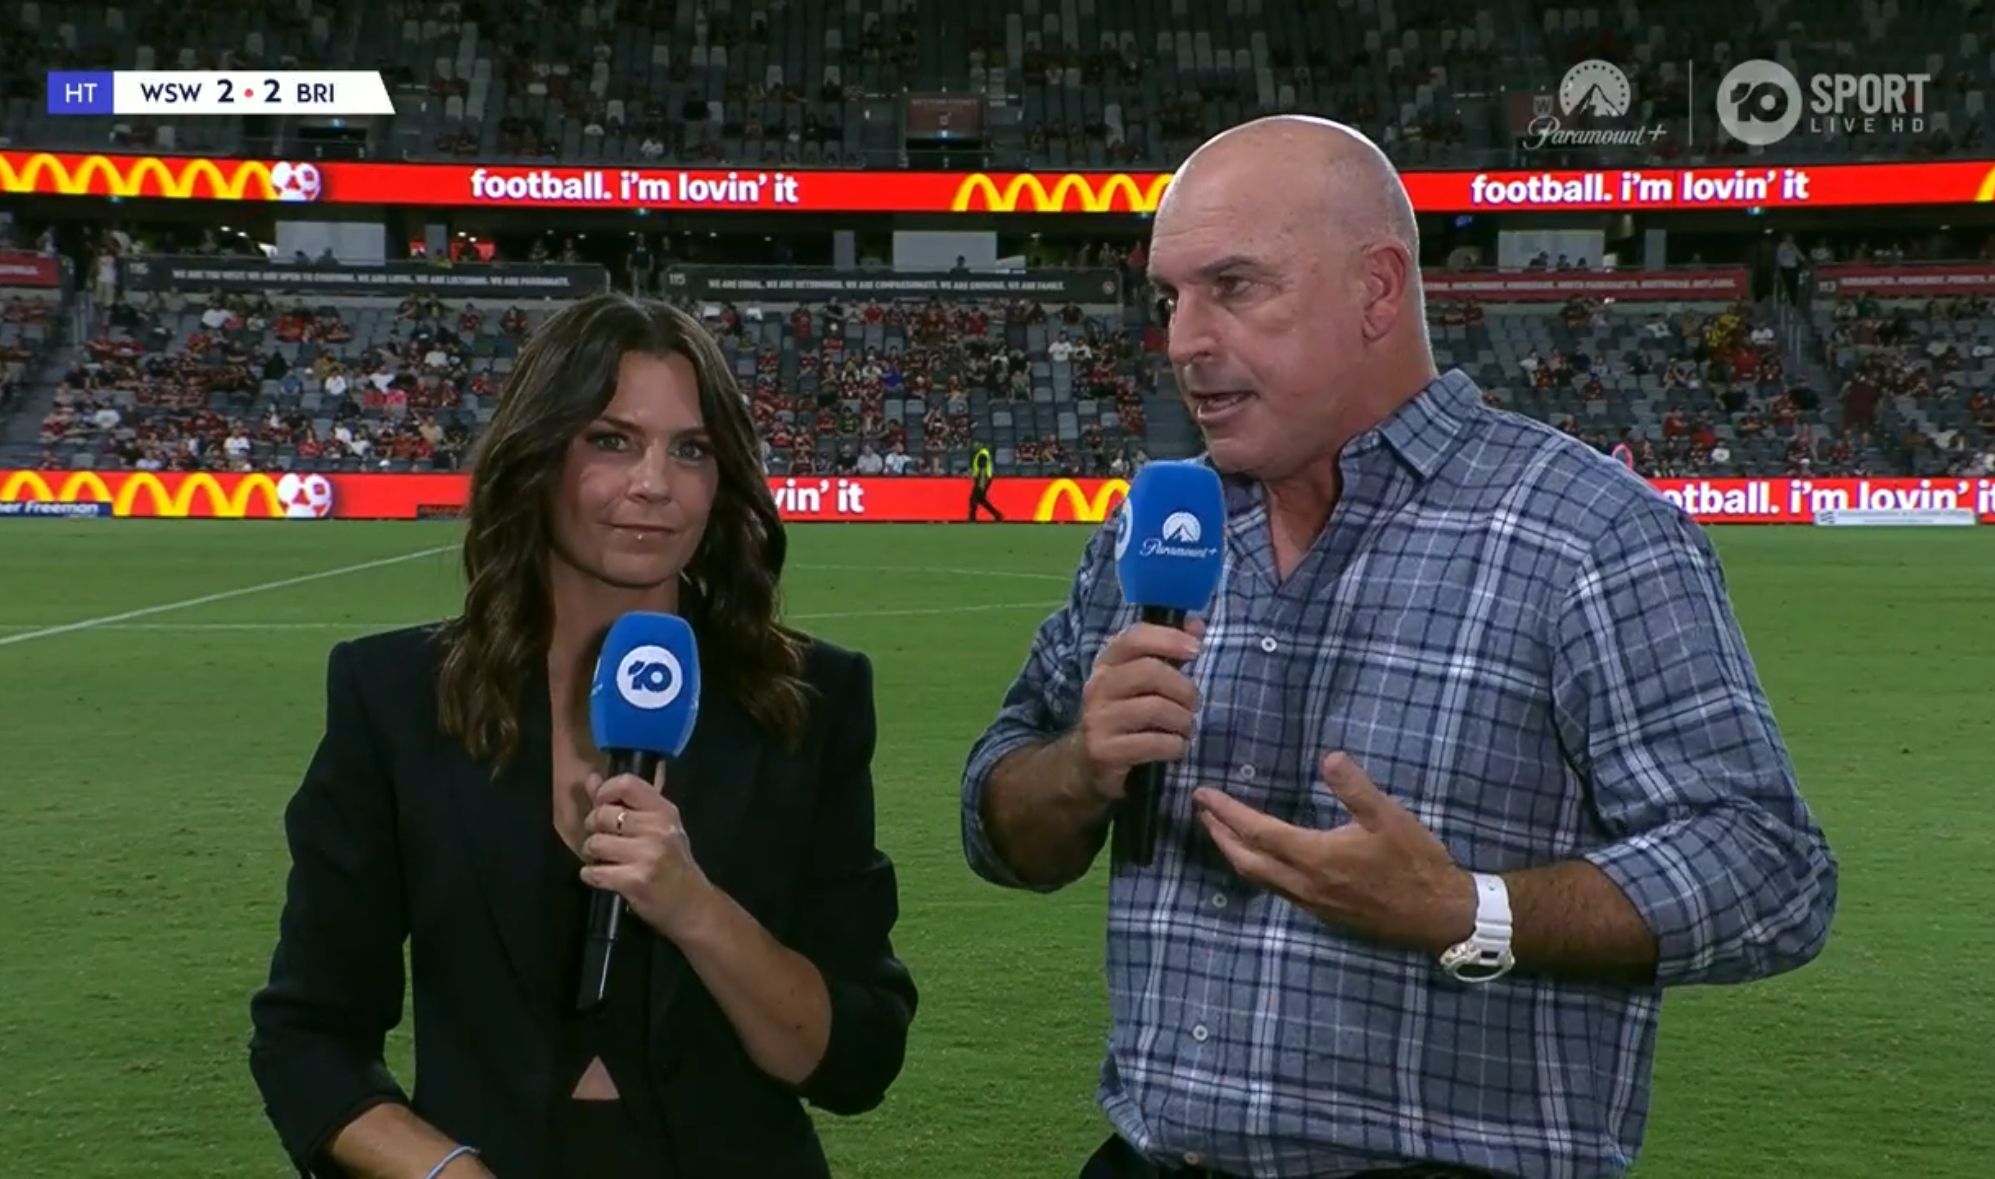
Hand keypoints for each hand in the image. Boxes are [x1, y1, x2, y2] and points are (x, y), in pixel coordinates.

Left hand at [580, 765, 718, 944]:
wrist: (692, 906)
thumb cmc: (673, 864)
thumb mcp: (657, 828)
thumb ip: (623, 803)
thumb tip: (590, 779)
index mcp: (664, 810)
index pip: (626, 783)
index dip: (605, 792)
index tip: (602, 806)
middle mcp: (658, 828)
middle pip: (603, 815)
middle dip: (593, 829)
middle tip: (602, 840)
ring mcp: (648, 855)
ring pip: (595, 843)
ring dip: (591, 855)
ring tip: (604, 860)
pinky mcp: (635, 881)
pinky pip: (594, 872)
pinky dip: (591, 876)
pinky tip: (603, 877)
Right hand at [1075, 617, 1204, 802]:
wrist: (1087, 762)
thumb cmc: (1125, 714)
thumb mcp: (1141, 680)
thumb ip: (1168, 652)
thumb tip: (1196, 624)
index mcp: (1107, 663)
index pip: (1134, 637)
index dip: (1168, 638)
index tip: (1196, 650)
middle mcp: (1098, 686)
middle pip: (1150, 672)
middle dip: (1184, 688)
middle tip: (1195, 704)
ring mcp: (1098, 718)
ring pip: (1155, 708)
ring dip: (1183, 720)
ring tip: (1187, 728)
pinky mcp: (1104, 750)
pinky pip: (1153, 743)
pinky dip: (1175, 746)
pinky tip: (1176, 747)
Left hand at [1193, 752, 1477, 955]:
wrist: (1439, 916)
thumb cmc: (1415, 863)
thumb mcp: (1389, 817)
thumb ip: (1356, 787)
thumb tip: (1328, 756)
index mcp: (1314, 857)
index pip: (1256, 832)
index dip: (1226, 812)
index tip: (1203, 794)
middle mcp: (1304, 884)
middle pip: (1245, 859)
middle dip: (1218, 834)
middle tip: (1201, 810)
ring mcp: (1311, 902)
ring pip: (1257, 878)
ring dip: (1234, 853)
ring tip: (1220, 831)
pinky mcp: (1322, 913)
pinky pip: (1275, 889)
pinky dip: (1256, 868)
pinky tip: (1262, 858)